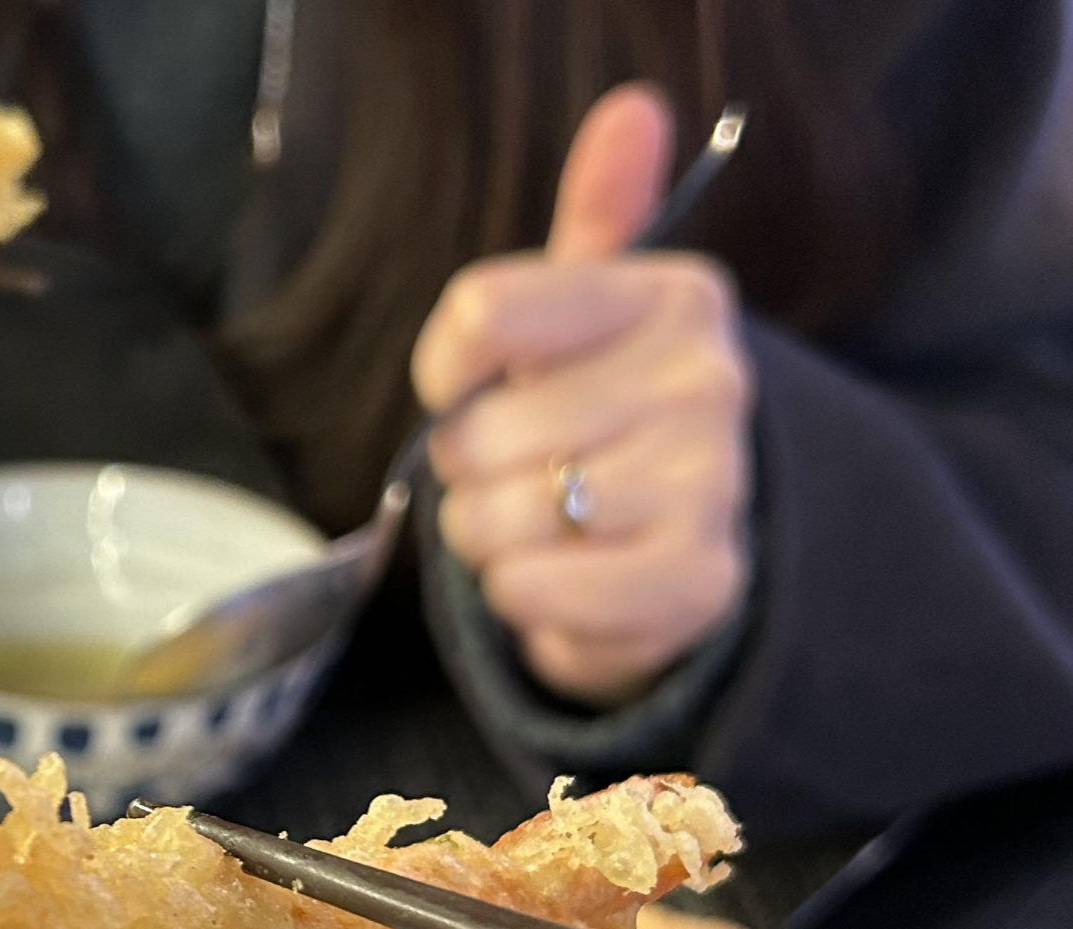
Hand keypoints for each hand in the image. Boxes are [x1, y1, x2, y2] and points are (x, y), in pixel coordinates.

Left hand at [412, 84, 753, 705]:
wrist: (683, 548)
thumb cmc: (604, 419)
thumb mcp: (590, 315)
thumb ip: (594, 218)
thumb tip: (633, 108)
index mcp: (673, 298)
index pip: (482, 310)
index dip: (444, 368)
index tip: (468, 386)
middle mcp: (705, 382)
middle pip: (476, 431)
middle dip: (468, 470)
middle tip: (521, 471)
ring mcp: (706, 487)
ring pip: (496, 519)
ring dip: (489, 539)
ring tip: (544, 526)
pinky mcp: (693, 583)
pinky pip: (531, 592)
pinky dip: (521, 598)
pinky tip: (566, 580)